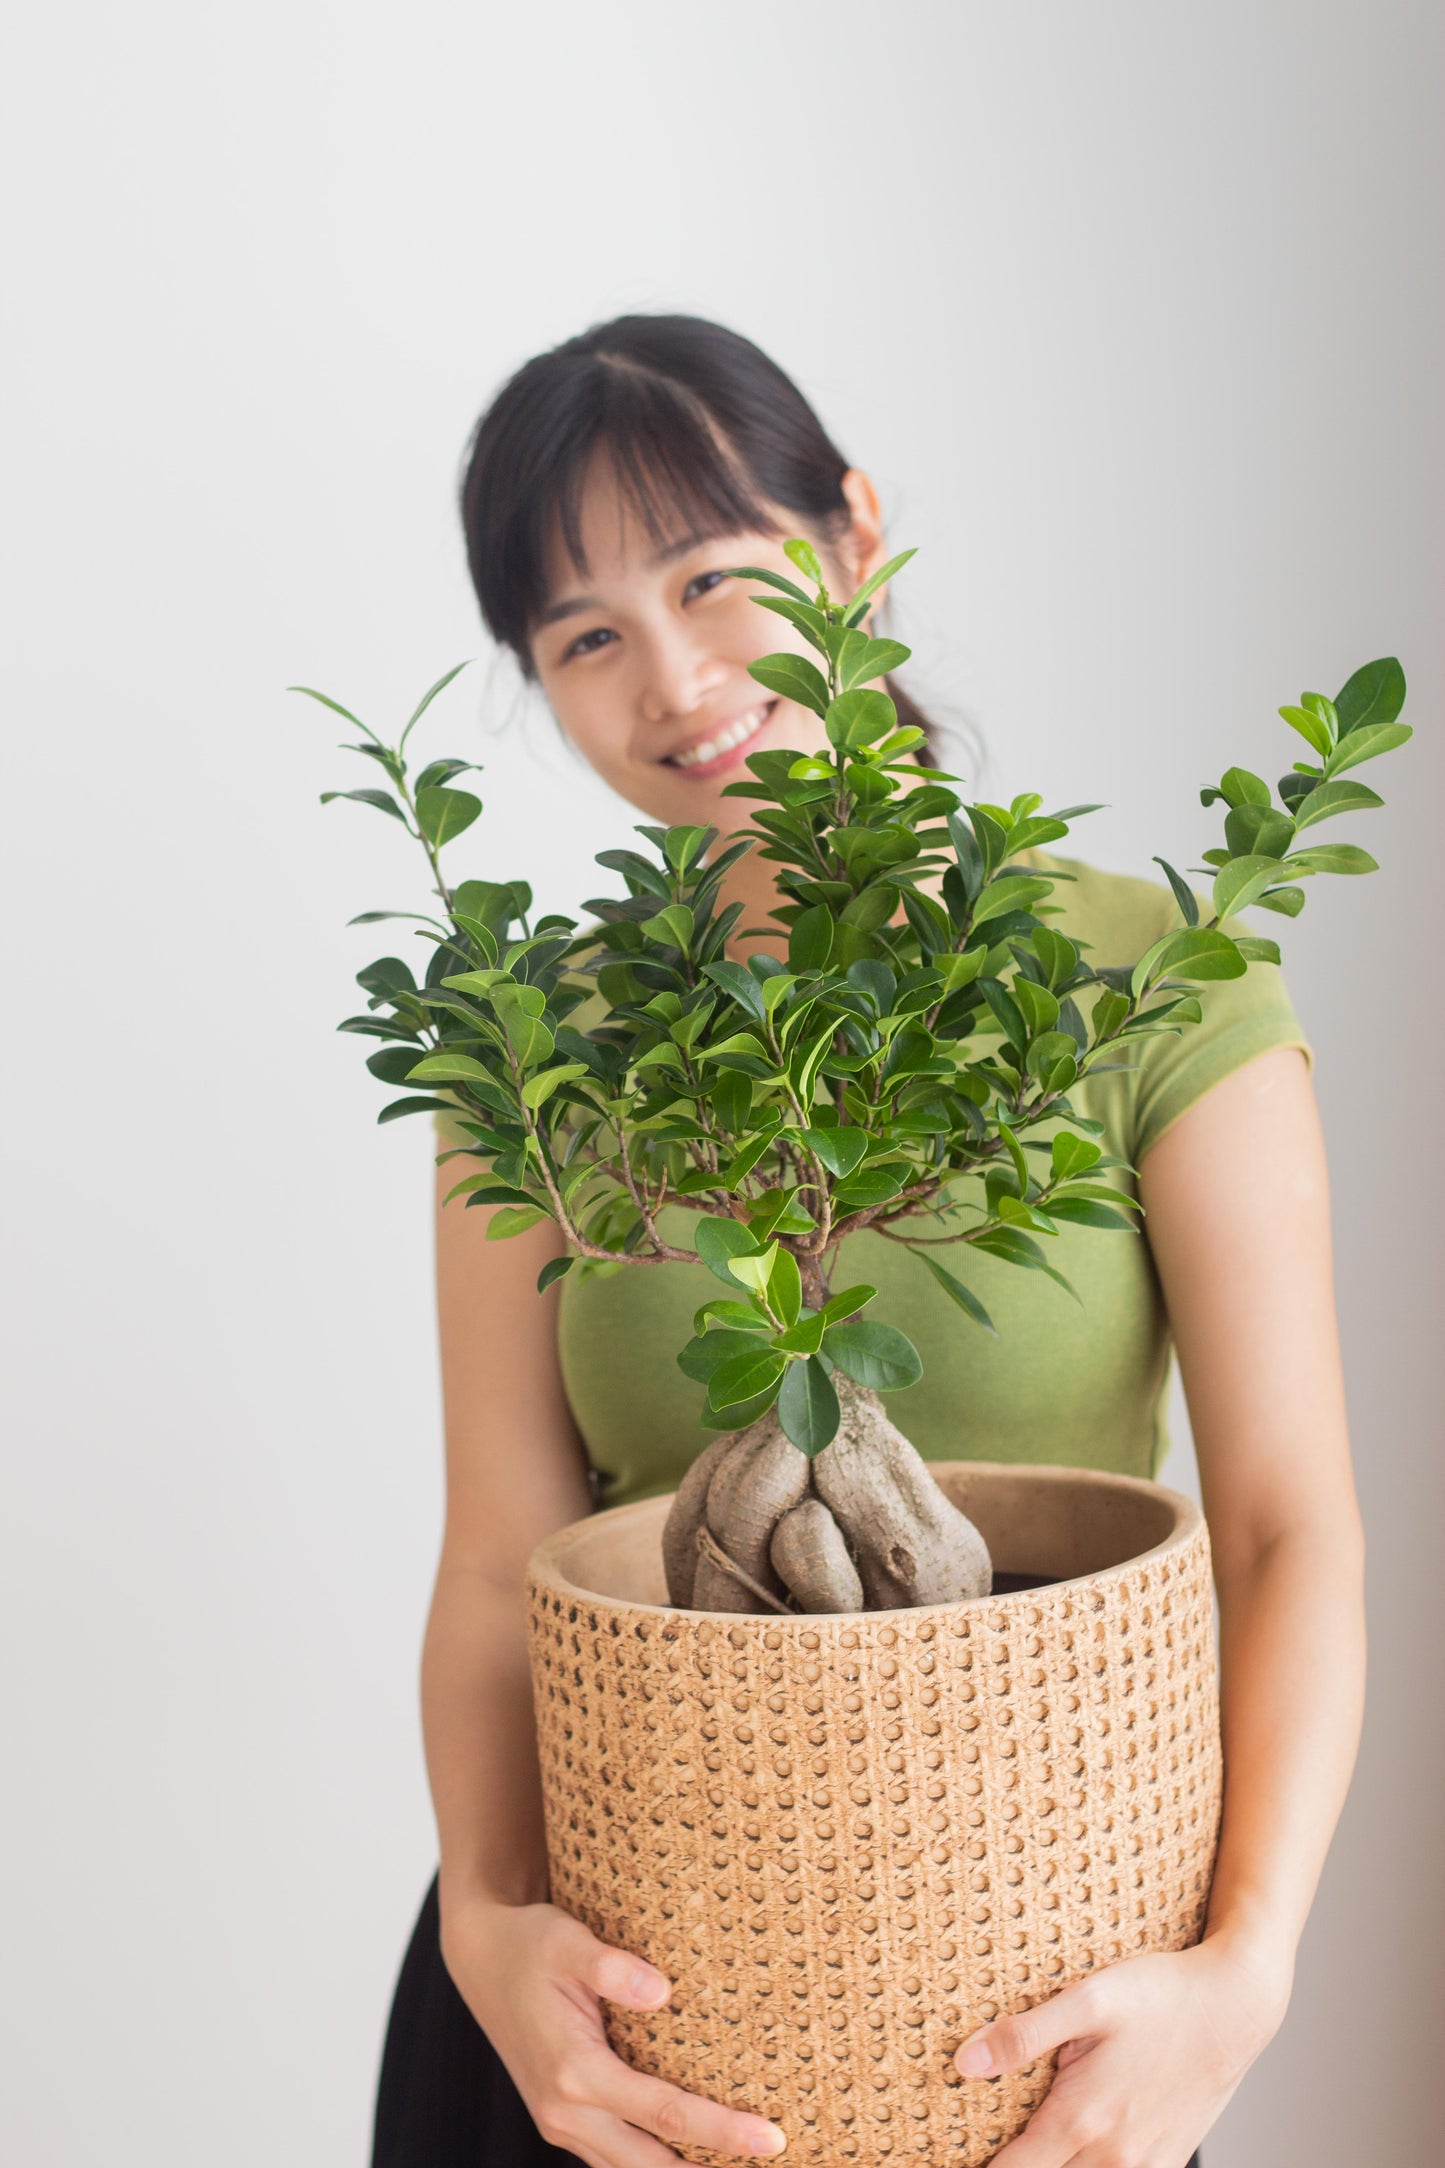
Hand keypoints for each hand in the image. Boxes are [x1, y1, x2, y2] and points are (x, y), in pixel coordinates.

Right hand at [441, 1891, 787, 2166]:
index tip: (772, 2137)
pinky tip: (689, 2154)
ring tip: (736, 2165)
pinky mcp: (564, 2119)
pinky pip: (614, 2158)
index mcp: (573, 2072)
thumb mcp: (567, 1940)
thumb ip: (612, 1968)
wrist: (480, 1958)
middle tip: (771, 2156)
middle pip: (652, 2165)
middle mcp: (566, 2112)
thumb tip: (663, 1992)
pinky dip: (654, 2163)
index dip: (722, 2131)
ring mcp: (562, 2122)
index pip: (664, 2113)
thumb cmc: (529, 1944)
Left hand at [951, 1933, 1290, 2165]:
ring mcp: (1144, 2165)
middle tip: (992, 2140)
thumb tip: (964, 2063)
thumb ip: (1023, 2035)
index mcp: (1083, 2121)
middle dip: (1016, 2164)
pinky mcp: (1168, 2160)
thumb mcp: (1088, 1999)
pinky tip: (1079, 2145)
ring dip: (1054, 2165)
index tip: (952, 2153)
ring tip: (1030, 2143)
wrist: (1236, 2006)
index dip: (978, 2166)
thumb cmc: (1161, 1996)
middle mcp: (1114, 2157)